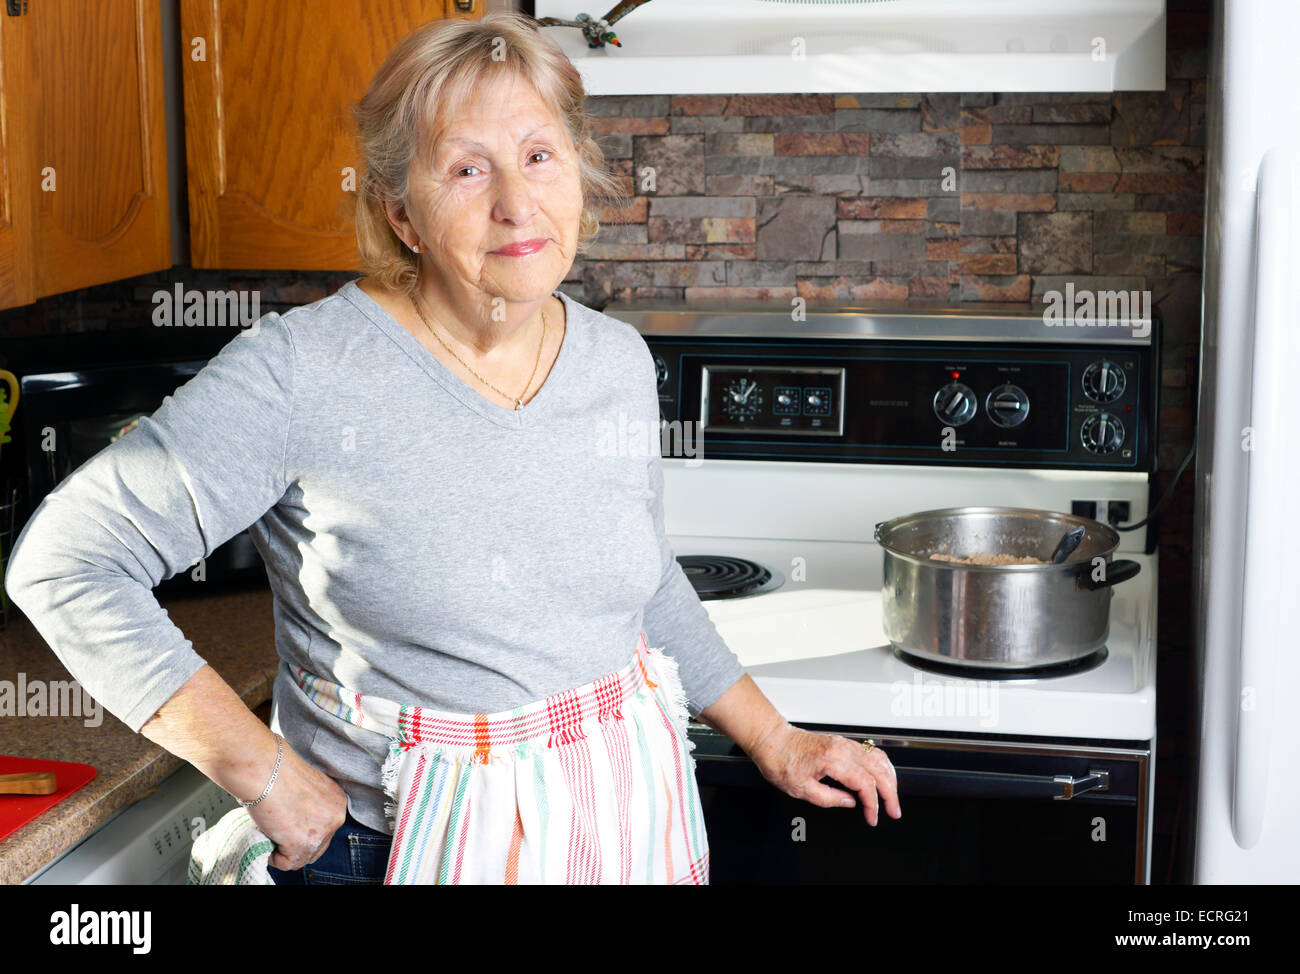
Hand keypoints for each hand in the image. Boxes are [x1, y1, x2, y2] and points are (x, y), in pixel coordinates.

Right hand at [240, 734, 348, 870]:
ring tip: (271, 828)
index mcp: (337, 800)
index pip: (325, 828)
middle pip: (317, 846)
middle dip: (296, 842)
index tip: (289, 823)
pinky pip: (286, 863)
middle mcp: (336, 817)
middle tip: (277, 828)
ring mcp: (321, 832)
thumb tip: (297, 820)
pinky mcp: (303, 844)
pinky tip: (267, 833)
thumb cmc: (276, 770)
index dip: (303, 829)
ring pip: (302, 857)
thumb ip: (309, 804)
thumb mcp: (305, 786)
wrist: (263, 766)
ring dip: (284, 848)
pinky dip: (273, 855)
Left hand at [748, 723, 901, 825]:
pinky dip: (881, 766)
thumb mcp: (800, 788)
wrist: (772, 739)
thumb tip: (850, 803)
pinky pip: (870, 751)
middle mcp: (842, 747)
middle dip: (890, 792)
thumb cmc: (780, 760)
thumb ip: (829, 798)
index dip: (873, 803)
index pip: (864, 783)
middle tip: (894, 811)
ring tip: (892, 797)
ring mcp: (844, 743)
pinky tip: (882, 777)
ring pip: (878, 758)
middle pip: (878, 769)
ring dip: (889, 778)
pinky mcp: (842, 742)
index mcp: (832, 759)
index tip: (872, 817)